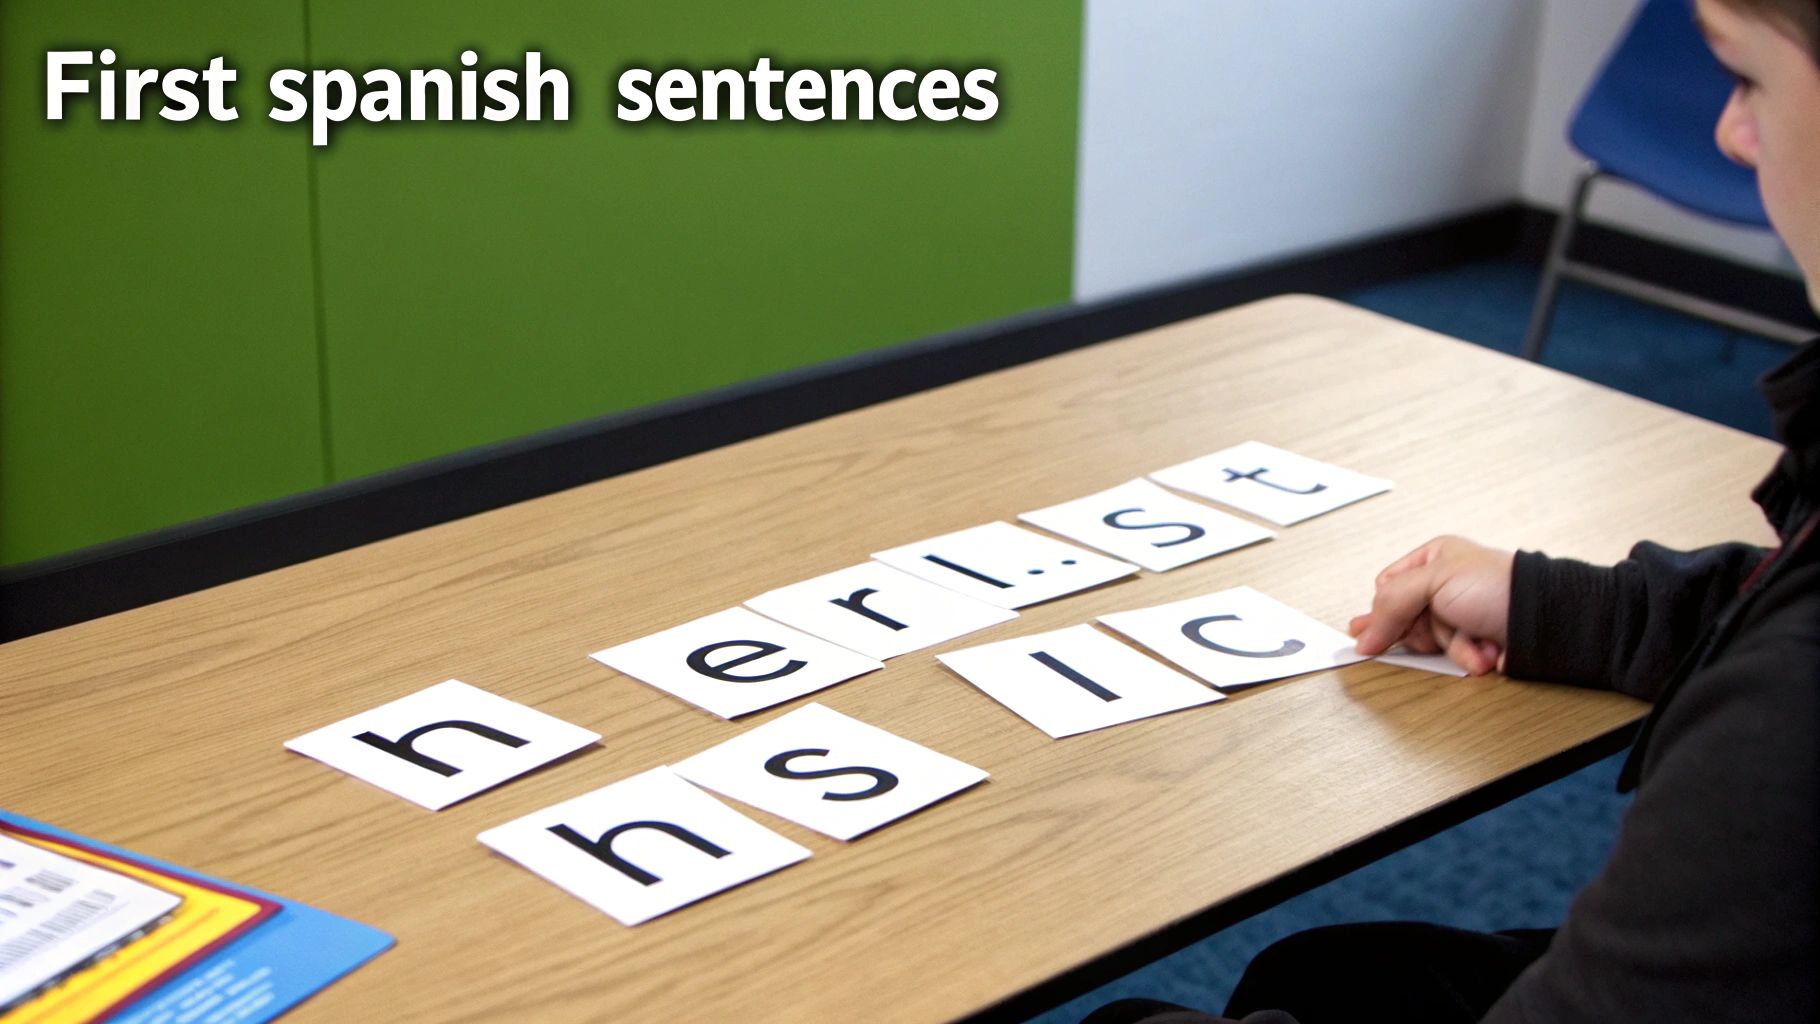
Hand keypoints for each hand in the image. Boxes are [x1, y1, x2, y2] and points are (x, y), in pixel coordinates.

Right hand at [1349, 536, 1513, 675]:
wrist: (1544, 618)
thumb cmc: (1496, 585)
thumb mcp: (1433, 581)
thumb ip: (1391, 603)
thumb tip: (1362, 638)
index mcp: (1432, 559)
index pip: (1386, 588)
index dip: (1383, 611)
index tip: (1377, 632)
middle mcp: (1443, 586)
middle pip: (1405, 619)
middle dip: (1423, 631)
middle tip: (1434, 630)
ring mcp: (1459, 614)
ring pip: (1429, 642)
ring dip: (1452, 645)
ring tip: (1475, 639)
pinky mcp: (1476, 640)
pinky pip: (1454, 657)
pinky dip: (1469, 658)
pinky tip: (1484, 651)